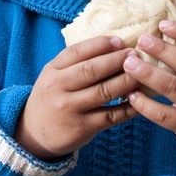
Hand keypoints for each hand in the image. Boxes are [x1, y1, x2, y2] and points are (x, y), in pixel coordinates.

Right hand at [15, 36, 138, 161]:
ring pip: (104, 92)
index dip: (100, 44)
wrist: (34, 134)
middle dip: (116, 60)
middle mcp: (58, 88)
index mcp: (52, 70)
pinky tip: (139, 100)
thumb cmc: (52, 97)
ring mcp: (70, 109)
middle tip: (135, 55)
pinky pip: (110, 116)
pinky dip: (128, 108)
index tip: (119, 41)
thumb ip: (75, 62)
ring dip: (126, 81)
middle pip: (91, 70)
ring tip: (141, 74)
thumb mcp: (54, 76)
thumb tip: (112, 45)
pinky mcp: (82, 128)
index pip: (76, 52)